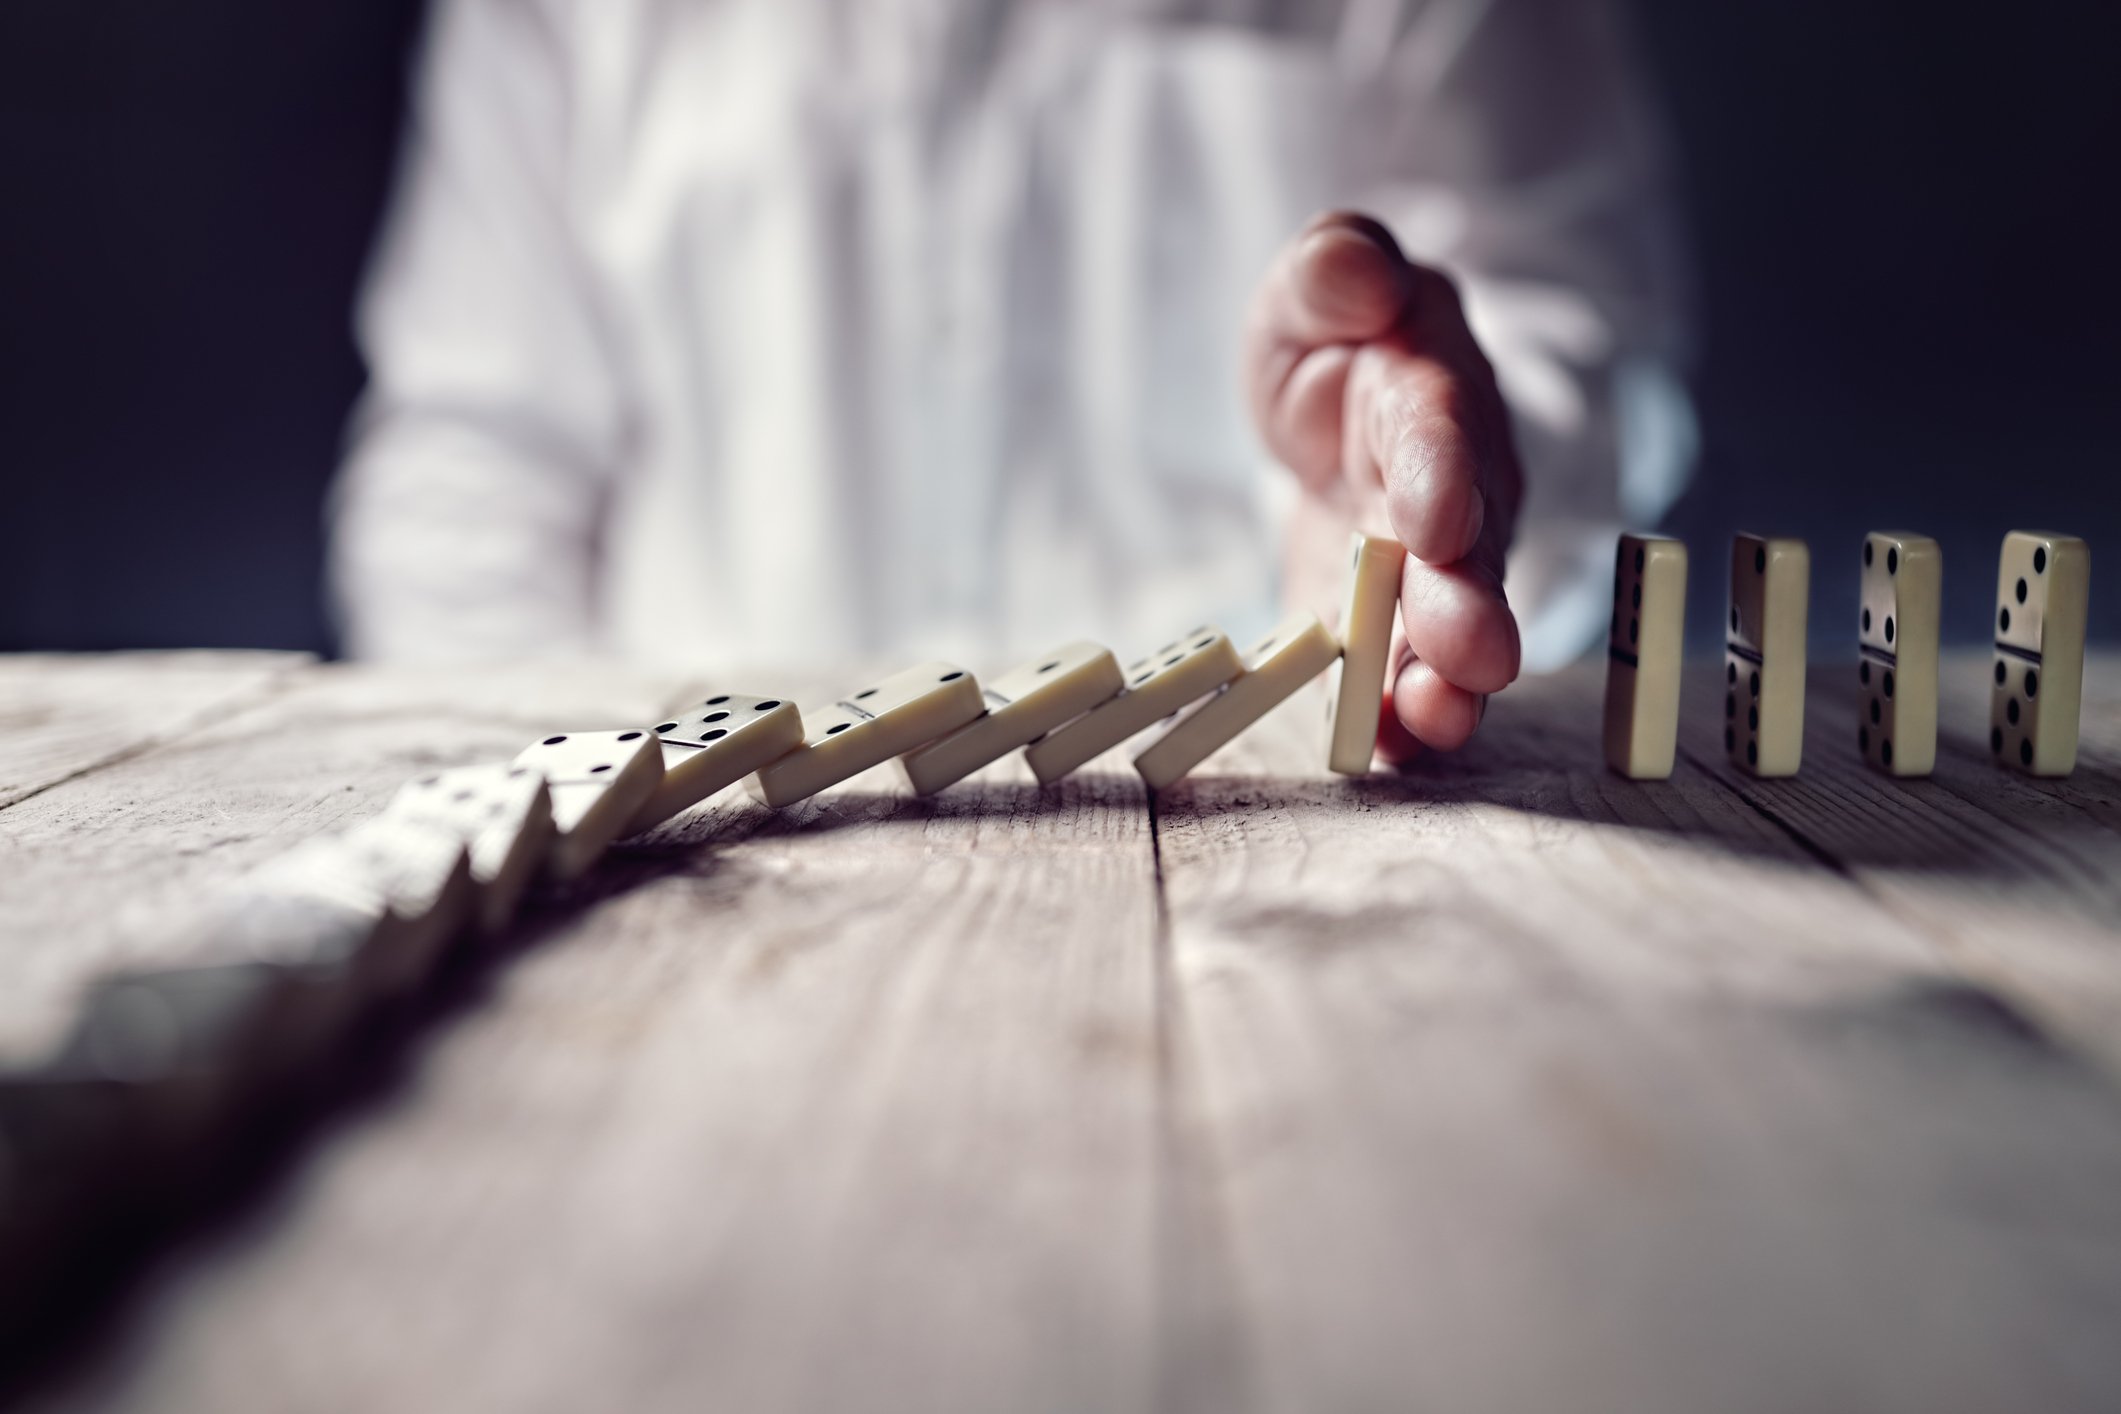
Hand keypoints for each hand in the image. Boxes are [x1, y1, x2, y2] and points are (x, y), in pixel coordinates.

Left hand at [1245, 211, 1523, 761]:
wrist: (1341, 408)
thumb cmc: (1337, 339)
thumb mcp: (1318, 284)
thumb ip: (1334, 268)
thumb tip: (1359, 268)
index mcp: (1428, 392)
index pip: (1440, 430)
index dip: (1442, 475)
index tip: (1440, 522)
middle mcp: (1450, 491)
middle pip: (1465, 552)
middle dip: (1466, 605)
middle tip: (1474, 657)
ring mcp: (1425, 570)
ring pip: (1444, 628)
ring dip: (1442, 680)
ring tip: (1438, 724)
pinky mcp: (1383, 625)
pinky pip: (1393, 673)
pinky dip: (1393, 717)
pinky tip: (1389, 751)